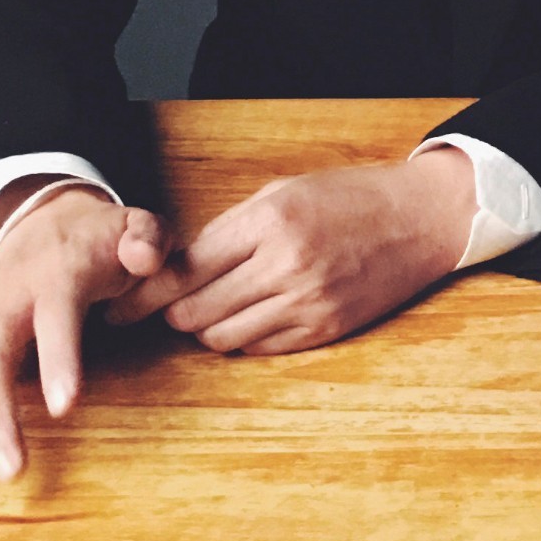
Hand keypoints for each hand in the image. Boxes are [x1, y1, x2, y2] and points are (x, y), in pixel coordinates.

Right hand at [0, 186, 169, 480]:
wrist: (51, 220)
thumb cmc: (101, 238)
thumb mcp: (135, 228)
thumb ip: (147, 241)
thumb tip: (146, 260)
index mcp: (55, 275)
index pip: (56, 317)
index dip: (60, 359)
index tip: (65, 407)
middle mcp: (7, 300)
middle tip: (12, 467)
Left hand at [104, 149, 476, 354]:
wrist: (417, 219)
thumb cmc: (347, 197)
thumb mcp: (283, 193)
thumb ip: (232, 230)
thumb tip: (179, 268)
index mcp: (270, 221)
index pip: (188, 267)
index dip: (149, 290)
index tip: (123, 303)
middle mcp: (287, 265)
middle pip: (198, 310)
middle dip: (172, 313)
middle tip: (160, 310)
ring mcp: (308, 302)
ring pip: (224, 337)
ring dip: (206, 329)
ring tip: (205, 312)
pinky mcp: (326, 330)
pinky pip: (261, 348)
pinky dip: (243, 339)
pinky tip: (244, 318)